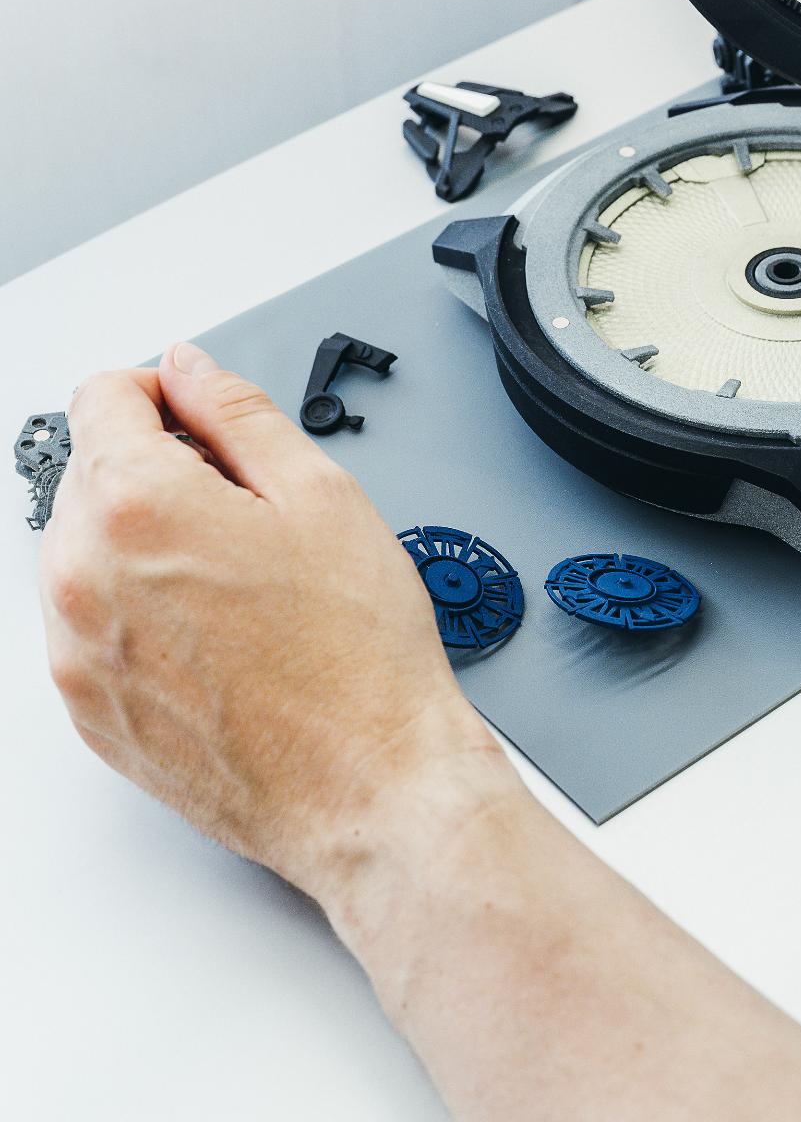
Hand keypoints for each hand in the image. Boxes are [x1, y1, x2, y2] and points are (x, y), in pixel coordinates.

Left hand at [40, 344, 514, 899]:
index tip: (195, 414)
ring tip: (234, 576)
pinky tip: (214, 629)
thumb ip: (239, 412)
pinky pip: (86, 623)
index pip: (102, 399)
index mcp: (137, 508)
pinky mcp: (87, 710)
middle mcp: (84, 578)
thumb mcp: (322, 494)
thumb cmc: (359, 656)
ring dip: (139, 539)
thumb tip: (191, 370)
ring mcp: (76, 653)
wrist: (367, 786)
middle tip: (243, 506)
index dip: (159, 391)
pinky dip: (133, 607)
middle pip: (89, 473)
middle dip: (154, 467)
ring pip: (82, 549)